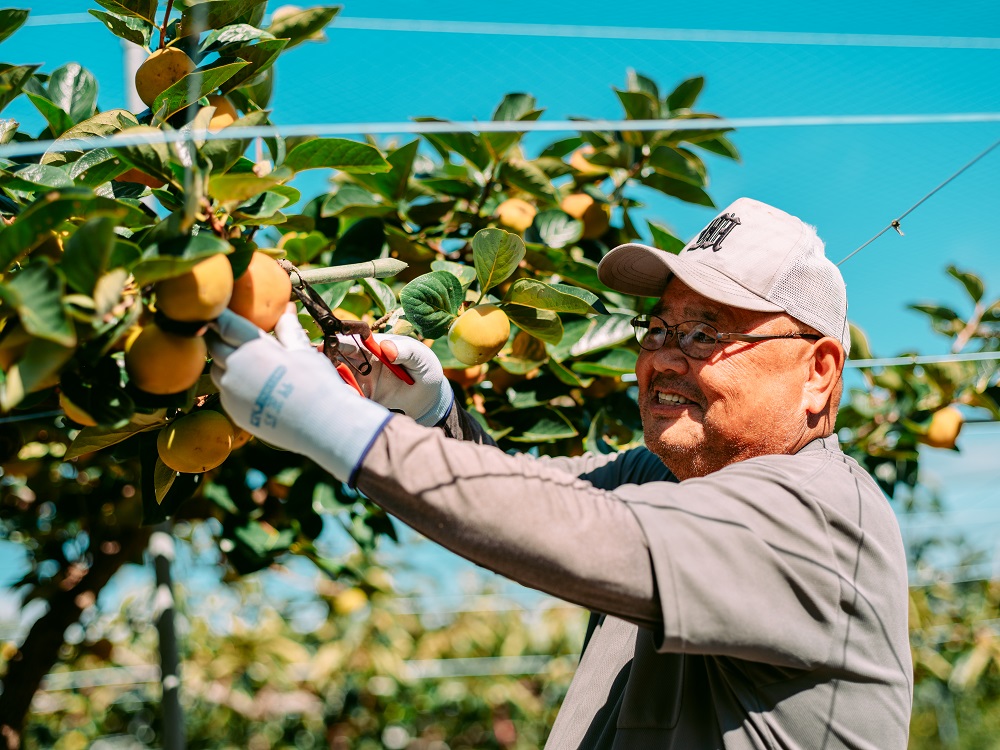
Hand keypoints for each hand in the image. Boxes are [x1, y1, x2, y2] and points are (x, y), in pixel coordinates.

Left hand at [209, 305, 391, 482]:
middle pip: (213, 346)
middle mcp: (235, 368)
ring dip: (224, 361)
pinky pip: (226, 392)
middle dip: (217, 336)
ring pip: (217, 370)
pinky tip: (252, 385)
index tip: (217, 309)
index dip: (219, 315)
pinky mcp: (234, 411)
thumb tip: (286, 310)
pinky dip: (234, 384)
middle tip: (224, 330)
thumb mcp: (303, 351)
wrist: (321, 425)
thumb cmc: (317, 383)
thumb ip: (288, 331)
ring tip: (241, 359)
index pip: (225, 324)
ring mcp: (231, 392)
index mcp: (252, 347)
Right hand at [333, 333, 452, 426]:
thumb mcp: (422, 358)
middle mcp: (359, 363)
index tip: (327, 346)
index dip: (336, 341)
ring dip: (334, 384)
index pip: (349, 340)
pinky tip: (356, 402)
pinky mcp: (360, 401)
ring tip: (351, 392)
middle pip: (334, 359)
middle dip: (326, 364)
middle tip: (328, 371)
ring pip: (335, 380)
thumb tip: (386, 347)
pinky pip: (345, 400)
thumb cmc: (425, 371)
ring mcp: (357, 383)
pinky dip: (344, 401)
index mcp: (371, 348)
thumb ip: (407, 351)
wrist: (429, 401)